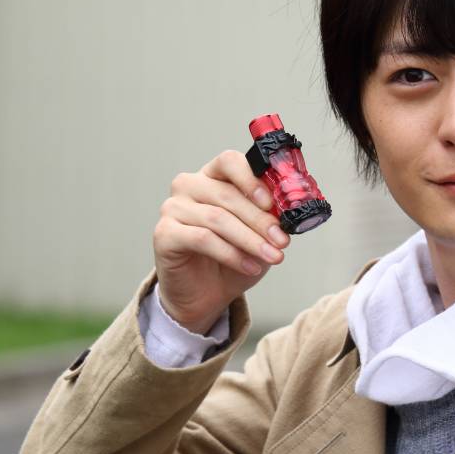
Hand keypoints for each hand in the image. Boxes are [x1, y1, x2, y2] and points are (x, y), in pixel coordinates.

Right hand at [152, 150, 290, 333]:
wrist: (207, 292)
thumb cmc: (234, 255)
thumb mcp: (259, 232)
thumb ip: (270, 215)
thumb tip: (290, 209)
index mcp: (214, 176)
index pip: (229, 161)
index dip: (252, 179)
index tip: (272, 202)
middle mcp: (189, 186)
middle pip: (227, 194)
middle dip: (260, 220)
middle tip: (282, 240)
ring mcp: (173, 208)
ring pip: (218, 218)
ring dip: (251, 240)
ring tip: (273, 256)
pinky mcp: (164, 233)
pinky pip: (202, 239)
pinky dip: (231, 254)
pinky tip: (250, 266)